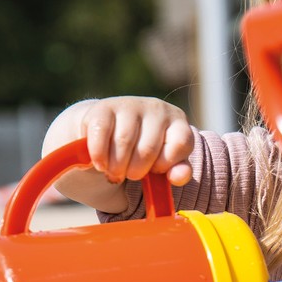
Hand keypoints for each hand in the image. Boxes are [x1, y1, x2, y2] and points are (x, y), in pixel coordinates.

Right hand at [71, 96, 194, 184]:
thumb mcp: (164, 163)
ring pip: (124, 142)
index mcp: (177, 122)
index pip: (181, 144)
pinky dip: (99, 156)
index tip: (154, 170)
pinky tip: (101, 164)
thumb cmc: (143, 153)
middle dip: (135, 172)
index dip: (165, 164)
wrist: (109, 134)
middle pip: (148, 149)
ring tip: (114, 172)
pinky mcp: (104, 107)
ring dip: (116, 167)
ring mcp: (131, 105)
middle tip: (129, 175)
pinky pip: (102, 134)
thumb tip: (178, 177)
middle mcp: (157, 108)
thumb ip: (178, 172)